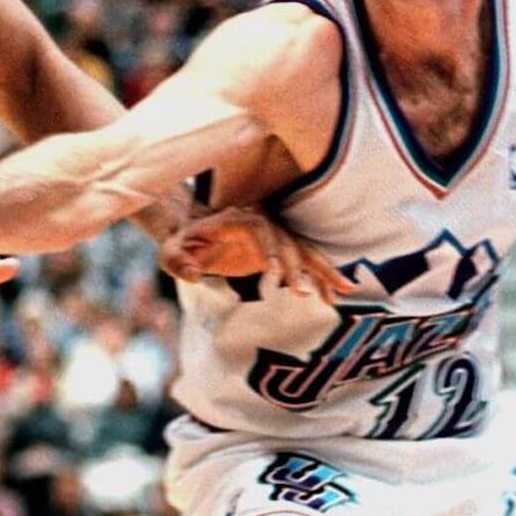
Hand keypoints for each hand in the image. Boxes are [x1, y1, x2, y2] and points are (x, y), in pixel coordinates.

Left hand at [159, 205, 354, 303]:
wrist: (192, 237)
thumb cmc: (180, 245)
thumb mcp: (171, 253)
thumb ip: (178, 262)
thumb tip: (192, 275)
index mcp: (236, 219)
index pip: (259, 229)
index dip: (270, 249)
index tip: (277, 274)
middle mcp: (261, 222)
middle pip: (286, 241)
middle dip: (299, 266)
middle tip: (305, 293)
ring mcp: (273, 235)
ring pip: (304, 251)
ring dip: (323, 270)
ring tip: (344, 291)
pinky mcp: (280, 250)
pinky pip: (305, 262)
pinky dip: (321, 278)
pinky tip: (335, 297)